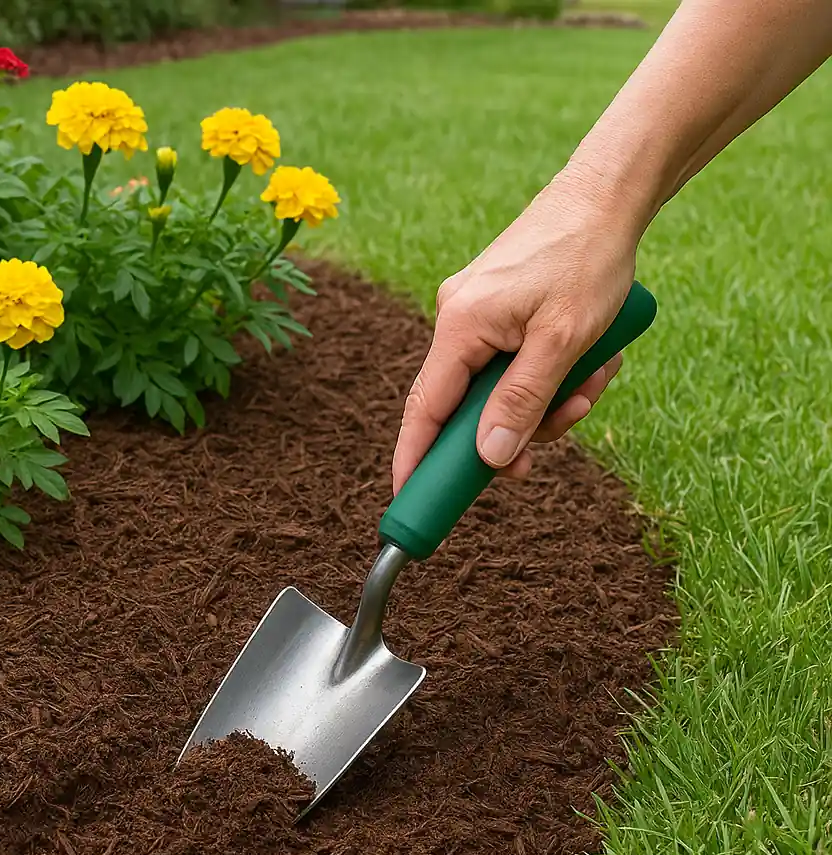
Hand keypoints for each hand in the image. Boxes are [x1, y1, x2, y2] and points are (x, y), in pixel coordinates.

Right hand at [392, 176, 639, 492]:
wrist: (606, 195)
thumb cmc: (587, 258)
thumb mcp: (563, 340)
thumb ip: (522, 401)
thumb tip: (489, 457)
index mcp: (461, 325)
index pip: (425, 409)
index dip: (415, 458)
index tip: (408, 498)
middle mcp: (458, 320)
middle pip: (468, 404)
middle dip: (519, 424)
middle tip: (567, 423)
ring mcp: (477, 315)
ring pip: (499, 387)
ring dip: (548, 398)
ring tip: (594, 377)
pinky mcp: (498, 311)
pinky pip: (514, 363)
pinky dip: (550, 373)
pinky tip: (590, 359)